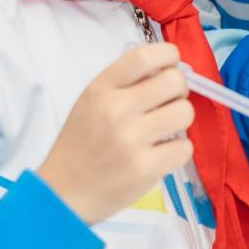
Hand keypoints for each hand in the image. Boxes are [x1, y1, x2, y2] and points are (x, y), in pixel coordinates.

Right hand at [37, 41, 191, 222]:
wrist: (63, 193)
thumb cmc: (81, 144)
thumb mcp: (92, 102)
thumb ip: (126, 83)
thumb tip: (170, 68)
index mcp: (101, 89)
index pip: (145, 56)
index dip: (168, 55)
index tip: (172, 63)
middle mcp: (116, 110)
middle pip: (174, 82)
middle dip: (179, 90)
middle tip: (169, 102)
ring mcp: (131, 140)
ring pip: (185, 112)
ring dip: (180, 120)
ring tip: (163, 129)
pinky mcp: (145, 168)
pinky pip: (185, 147)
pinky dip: (177, 150)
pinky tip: (159, 153)